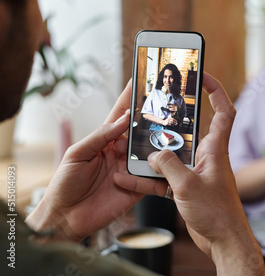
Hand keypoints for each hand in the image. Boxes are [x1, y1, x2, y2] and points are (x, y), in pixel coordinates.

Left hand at [26, 80, 164, 241]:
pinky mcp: (138, 188)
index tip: (142, 80)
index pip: (121, 115)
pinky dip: (156, 174)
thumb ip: (101, 136)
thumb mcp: (77, 154)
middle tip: (165, 106)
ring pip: (152, 153)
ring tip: (168, 134)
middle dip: (153, 119)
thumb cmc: (65, 184)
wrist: (65, 217)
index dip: (131, 98)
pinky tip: (158, 167)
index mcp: (105, 140)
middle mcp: (121, 152)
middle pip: (142, 132)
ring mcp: (131, 169)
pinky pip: (153, 178)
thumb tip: (124, 119)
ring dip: (159, 145)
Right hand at [114, 73, 264, 274]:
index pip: (224, 111)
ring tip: (136, 143)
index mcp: (216, 149)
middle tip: (156, 108)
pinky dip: (152, 174)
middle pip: (192, 129)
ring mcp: (198, 171)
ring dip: (158, 149)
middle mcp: (208, 156)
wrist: (223, 240)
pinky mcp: (189, 186)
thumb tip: (154, 153)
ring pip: (176, 152)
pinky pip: (168, 174)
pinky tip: (132, 175)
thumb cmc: (216, 213)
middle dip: (175, 118)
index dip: (216, 91)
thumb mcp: (188, 185)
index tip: (203, 76)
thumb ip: (169, 165)